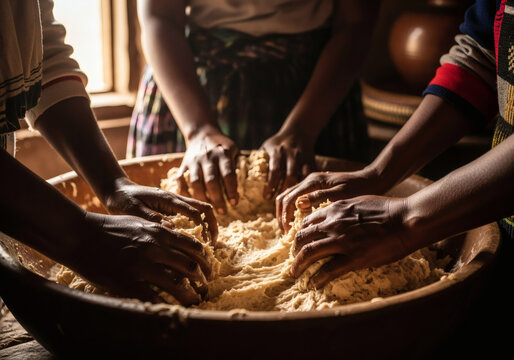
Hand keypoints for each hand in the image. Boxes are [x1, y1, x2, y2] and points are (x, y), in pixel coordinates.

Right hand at [72, 212, 213, 305]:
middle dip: (202, 278)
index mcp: (160, 232)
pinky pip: (154, 298)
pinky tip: (170, 309)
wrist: (80, 234)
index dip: (205, 259)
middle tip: (205, 287)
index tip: (208, 269)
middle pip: (190, 266)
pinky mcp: (128, 281)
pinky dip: (166, 305)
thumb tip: (175, 233)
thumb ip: (159, 229)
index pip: (194, 246)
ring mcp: (142, 265)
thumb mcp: (139, 222)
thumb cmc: (109, 228)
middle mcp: (155, 247)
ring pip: (178, 285)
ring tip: (193, 300)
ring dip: (190, 295)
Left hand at [104, 177, 217, 243]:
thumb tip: (171, 228)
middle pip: (204, 208)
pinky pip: (192, 214)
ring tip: (208, 243)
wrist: (116, 190)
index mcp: (167, 199)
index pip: (193, 211)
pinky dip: (199, 224)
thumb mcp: (133, 211)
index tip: (205, 244)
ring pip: (200, 210)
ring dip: (208, 224)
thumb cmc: (123, 200)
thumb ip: (151, 218)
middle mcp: (175, 199)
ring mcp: (175, 202)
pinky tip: (195, 239)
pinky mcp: (172, 207)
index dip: (203, 227)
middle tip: (213, 243)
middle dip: (212, 225)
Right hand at [176, 129, 238, 214]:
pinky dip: (183, 191)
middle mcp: (207, 157)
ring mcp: (194, 161)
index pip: (228, 174)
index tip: (234, 203)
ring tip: (207, 209)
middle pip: (211, 181)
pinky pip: (180, 179)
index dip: (231, 189)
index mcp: (223, 153)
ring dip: (201, 198)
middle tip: (222, 212)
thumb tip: (250, 184)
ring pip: (195, 182)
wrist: (203, 133)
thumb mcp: (234, 150)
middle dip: (217, 198)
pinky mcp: (183, 164)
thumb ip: (239, 164)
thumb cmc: (222, 146)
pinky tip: (190, 201)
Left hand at [260, 130, 315, 199]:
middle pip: (290, 175)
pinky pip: (311, 176)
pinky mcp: (311, 162)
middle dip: (284, 190)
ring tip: (290, 202)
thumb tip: (246, 176)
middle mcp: (291, 155)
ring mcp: (303, 159)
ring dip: (296, 190)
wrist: (299, 131)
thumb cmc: (278, 143)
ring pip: (302, 177)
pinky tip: (303, 196)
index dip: (270, 185)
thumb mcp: (266, 146)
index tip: (266, 197)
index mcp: (277, 151)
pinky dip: (308, 186)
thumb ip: (259, 160)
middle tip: (279, 203)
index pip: (274, 170)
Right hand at [276, 168, 380, 231]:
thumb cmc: (359, 189)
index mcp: (313, 181)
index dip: (285, 217)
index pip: (289, 198)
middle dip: (281, 216)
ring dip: (285, 214)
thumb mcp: (340, 195)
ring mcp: (311, 184)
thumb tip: (298, 204)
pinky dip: (293, 212)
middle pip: (284, 197)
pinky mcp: (315, 189)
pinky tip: (299, 224)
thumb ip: (319, 197)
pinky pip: (298, 199)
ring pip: (289, 198)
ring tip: (289, 231)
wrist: (372, 181)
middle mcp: (309, 180)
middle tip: (285, 234)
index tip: (288, 233)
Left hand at [290, 196, 411, 288]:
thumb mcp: (359, 201)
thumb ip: (343, 211)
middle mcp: (333, 224)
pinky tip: (313, 284)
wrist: (406, 218)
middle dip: (295, 249)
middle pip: (303, 237)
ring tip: (295, 273)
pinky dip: (317, 278)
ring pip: (309, 253)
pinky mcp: (354, 257)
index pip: (308, 221)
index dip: (300, 233)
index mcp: (334, 210)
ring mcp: (342, 241)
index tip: (300, 241)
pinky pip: (328, 270)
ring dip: (299, 265)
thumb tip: (337, 218)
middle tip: (294, 258)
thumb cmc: (388, 209)